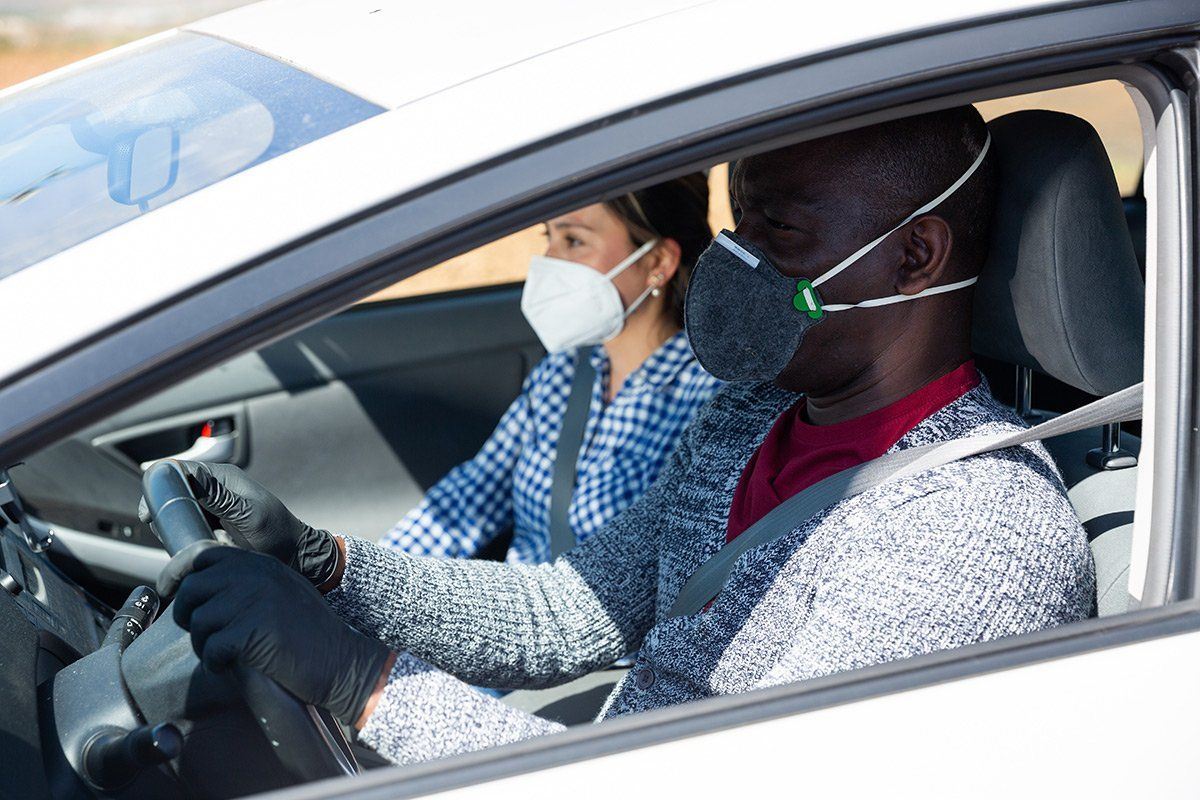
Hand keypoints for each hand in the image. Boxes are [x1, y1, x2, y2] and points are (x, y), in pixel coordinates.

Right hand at [139, 461, 339, 586]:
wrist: (294, 555)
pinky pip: (188, 520)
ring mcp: (214, 504)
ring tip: (175, 538)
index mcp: (224, 478)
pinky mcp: (213, 520)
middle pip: (175, 487)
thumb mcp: (248, 516)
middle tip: (160, 528)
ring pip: (179, 505)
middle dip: (163, 505)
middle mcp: (216, 486)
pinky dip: (181, 529)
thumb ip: (220, 498)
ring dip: (172, 520)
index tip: (152, 510)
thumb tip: (191, 477)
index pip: (182, 469)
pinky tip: (183, 543)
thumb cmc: (276, 535)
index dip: (162, 485)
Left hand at [173, 547, 390, 725]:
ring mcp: (252, 601)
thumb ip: (245, 581)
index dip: (177, 574)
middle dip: (187, 615)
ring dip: (204, 644)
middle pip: (191, 589)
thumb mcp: (278, 590)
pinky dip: (216, 662)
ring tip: (226, 653)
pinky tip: (232, 665)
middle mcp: (254, 575)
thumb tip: (197, 586)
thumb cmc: (309, 632)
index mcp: (259, 562)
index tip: (170, 592)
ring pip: (198, 621)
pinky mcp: (251, 632)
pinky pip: (211, 648)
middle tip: (204, 634)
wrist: (341, 659)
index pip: (201, 555)